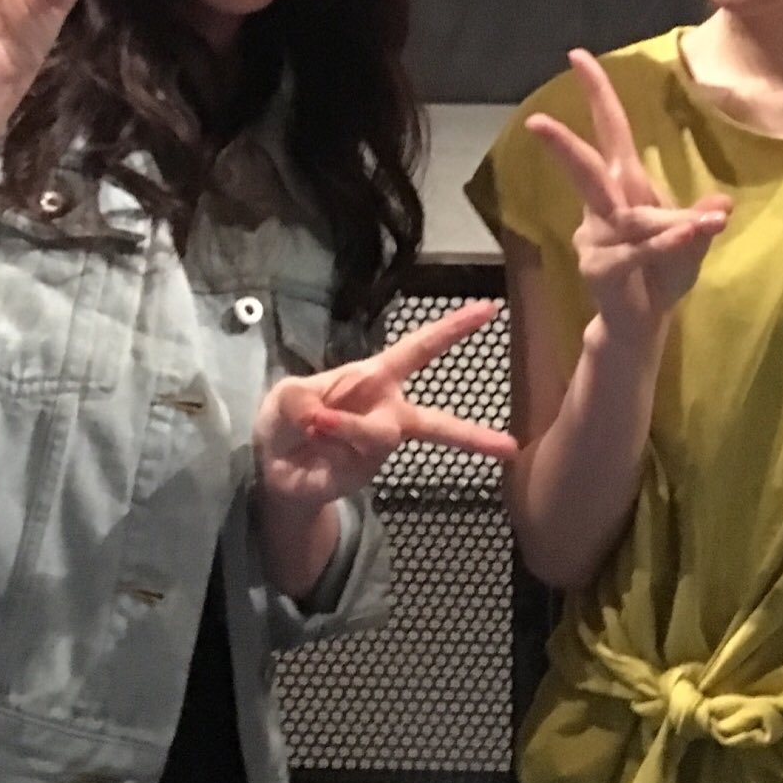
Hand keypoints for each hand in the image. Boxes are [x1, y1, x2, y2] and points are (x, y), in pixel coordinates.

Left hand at [254, 301, 519, 512]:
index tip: (488, 310)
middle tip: (510, 448)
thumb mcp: (285, 395)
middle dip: (472, 435)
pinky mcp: (365, 472)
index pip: (419, 348)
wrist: (273, 467)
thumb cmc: (288, 417)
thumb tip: (320, 418)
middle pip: (436, 421)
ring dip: (348, 427)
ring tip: (316, 425)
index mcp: (374, 377)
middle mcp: (386, 410)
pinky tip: (315, 445)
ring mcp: (378, 446)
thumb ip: (300, 400)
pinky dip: (331, 445)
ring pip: (382, 434)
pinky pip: (356, 454)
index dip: (453, 329)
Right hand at [524, 50, 731, 339]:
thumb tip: (722, 204)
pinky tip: (695, 235)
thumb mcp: (690, 243)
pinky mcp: (602, 269)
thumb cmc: (660, 275)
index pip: (609, 131)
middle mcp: (605, 208)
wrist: (640, 326)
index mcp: (624, 187)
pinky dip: (669, 244)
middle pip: (585, 168)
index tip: (577, 56)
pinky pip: (640, 252)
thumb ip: (700, 222)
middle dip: (562, 145)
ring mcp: (597, 239)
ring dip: (671, 225)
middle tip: (536, 121)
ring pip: (632, 220)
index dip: (596, 94)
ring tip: (707, 225)